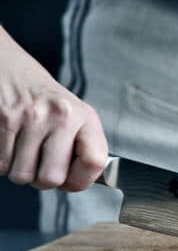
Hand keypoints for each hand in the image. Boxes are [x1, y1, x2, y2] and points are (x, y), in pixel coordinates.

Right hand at [0, 29, 107, 190]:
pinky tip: (9, 143)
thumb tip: (77, 183)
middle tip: (40, 165)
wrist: (9, 67)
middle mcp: (60, 115)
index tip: (71, 180)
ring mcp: (29, 117)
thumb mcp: (74, 116)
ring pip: (21, 175)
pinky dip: (2, 162)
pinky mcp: (2, 118)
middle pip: (51, 178)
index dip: (82, 180)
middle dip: (42, 180)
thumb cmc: (44, 99)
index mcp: (84, 117)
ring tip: (23, 150)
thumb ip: (81, 147)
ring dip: (19, 170)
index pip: (95, 161)